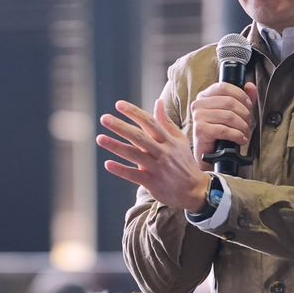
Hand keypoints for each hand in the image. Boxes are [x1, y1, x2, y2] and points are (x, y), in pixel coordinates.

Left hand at [97, 98, 212, 211]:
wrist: (194, 190)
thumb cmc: (184, 162)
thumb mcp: (179, 140)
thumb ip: (166, 122)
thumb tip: (158, 102)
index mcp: (168, 140)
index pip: (150, 122)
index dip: (134, 112)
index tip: (119, 105)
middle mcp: (162, 152)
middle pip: (139, 137)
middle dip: (120, 127)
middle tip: (104, 118)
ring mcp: (157, 168)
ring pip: (133, 154)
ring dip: (115, 146)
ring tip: (100, 138)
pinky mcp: (152, 183)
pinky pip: (133, 175)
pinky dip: (120, 170)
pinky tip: (108, 164)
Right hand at [190, 81, 258, 164]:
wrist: (209, 154)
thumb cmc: (220, 133)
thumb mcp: (233, 112)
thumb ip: (242, 98)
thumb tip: (250, 86)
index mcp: (205, 96)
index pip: (224, 87)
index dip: (240, 95)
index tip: (249, 105)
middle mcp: (199, 104)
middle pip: (229, 102)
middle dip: (245, 114)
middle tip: (249, 124)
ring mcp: (198, 117)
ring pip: (229, 116)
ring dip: (243, 127)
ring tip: (245, 133)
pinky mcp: (200, 130)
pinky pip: (224, 130)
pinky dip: (237, 135)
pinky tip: (240, 139)